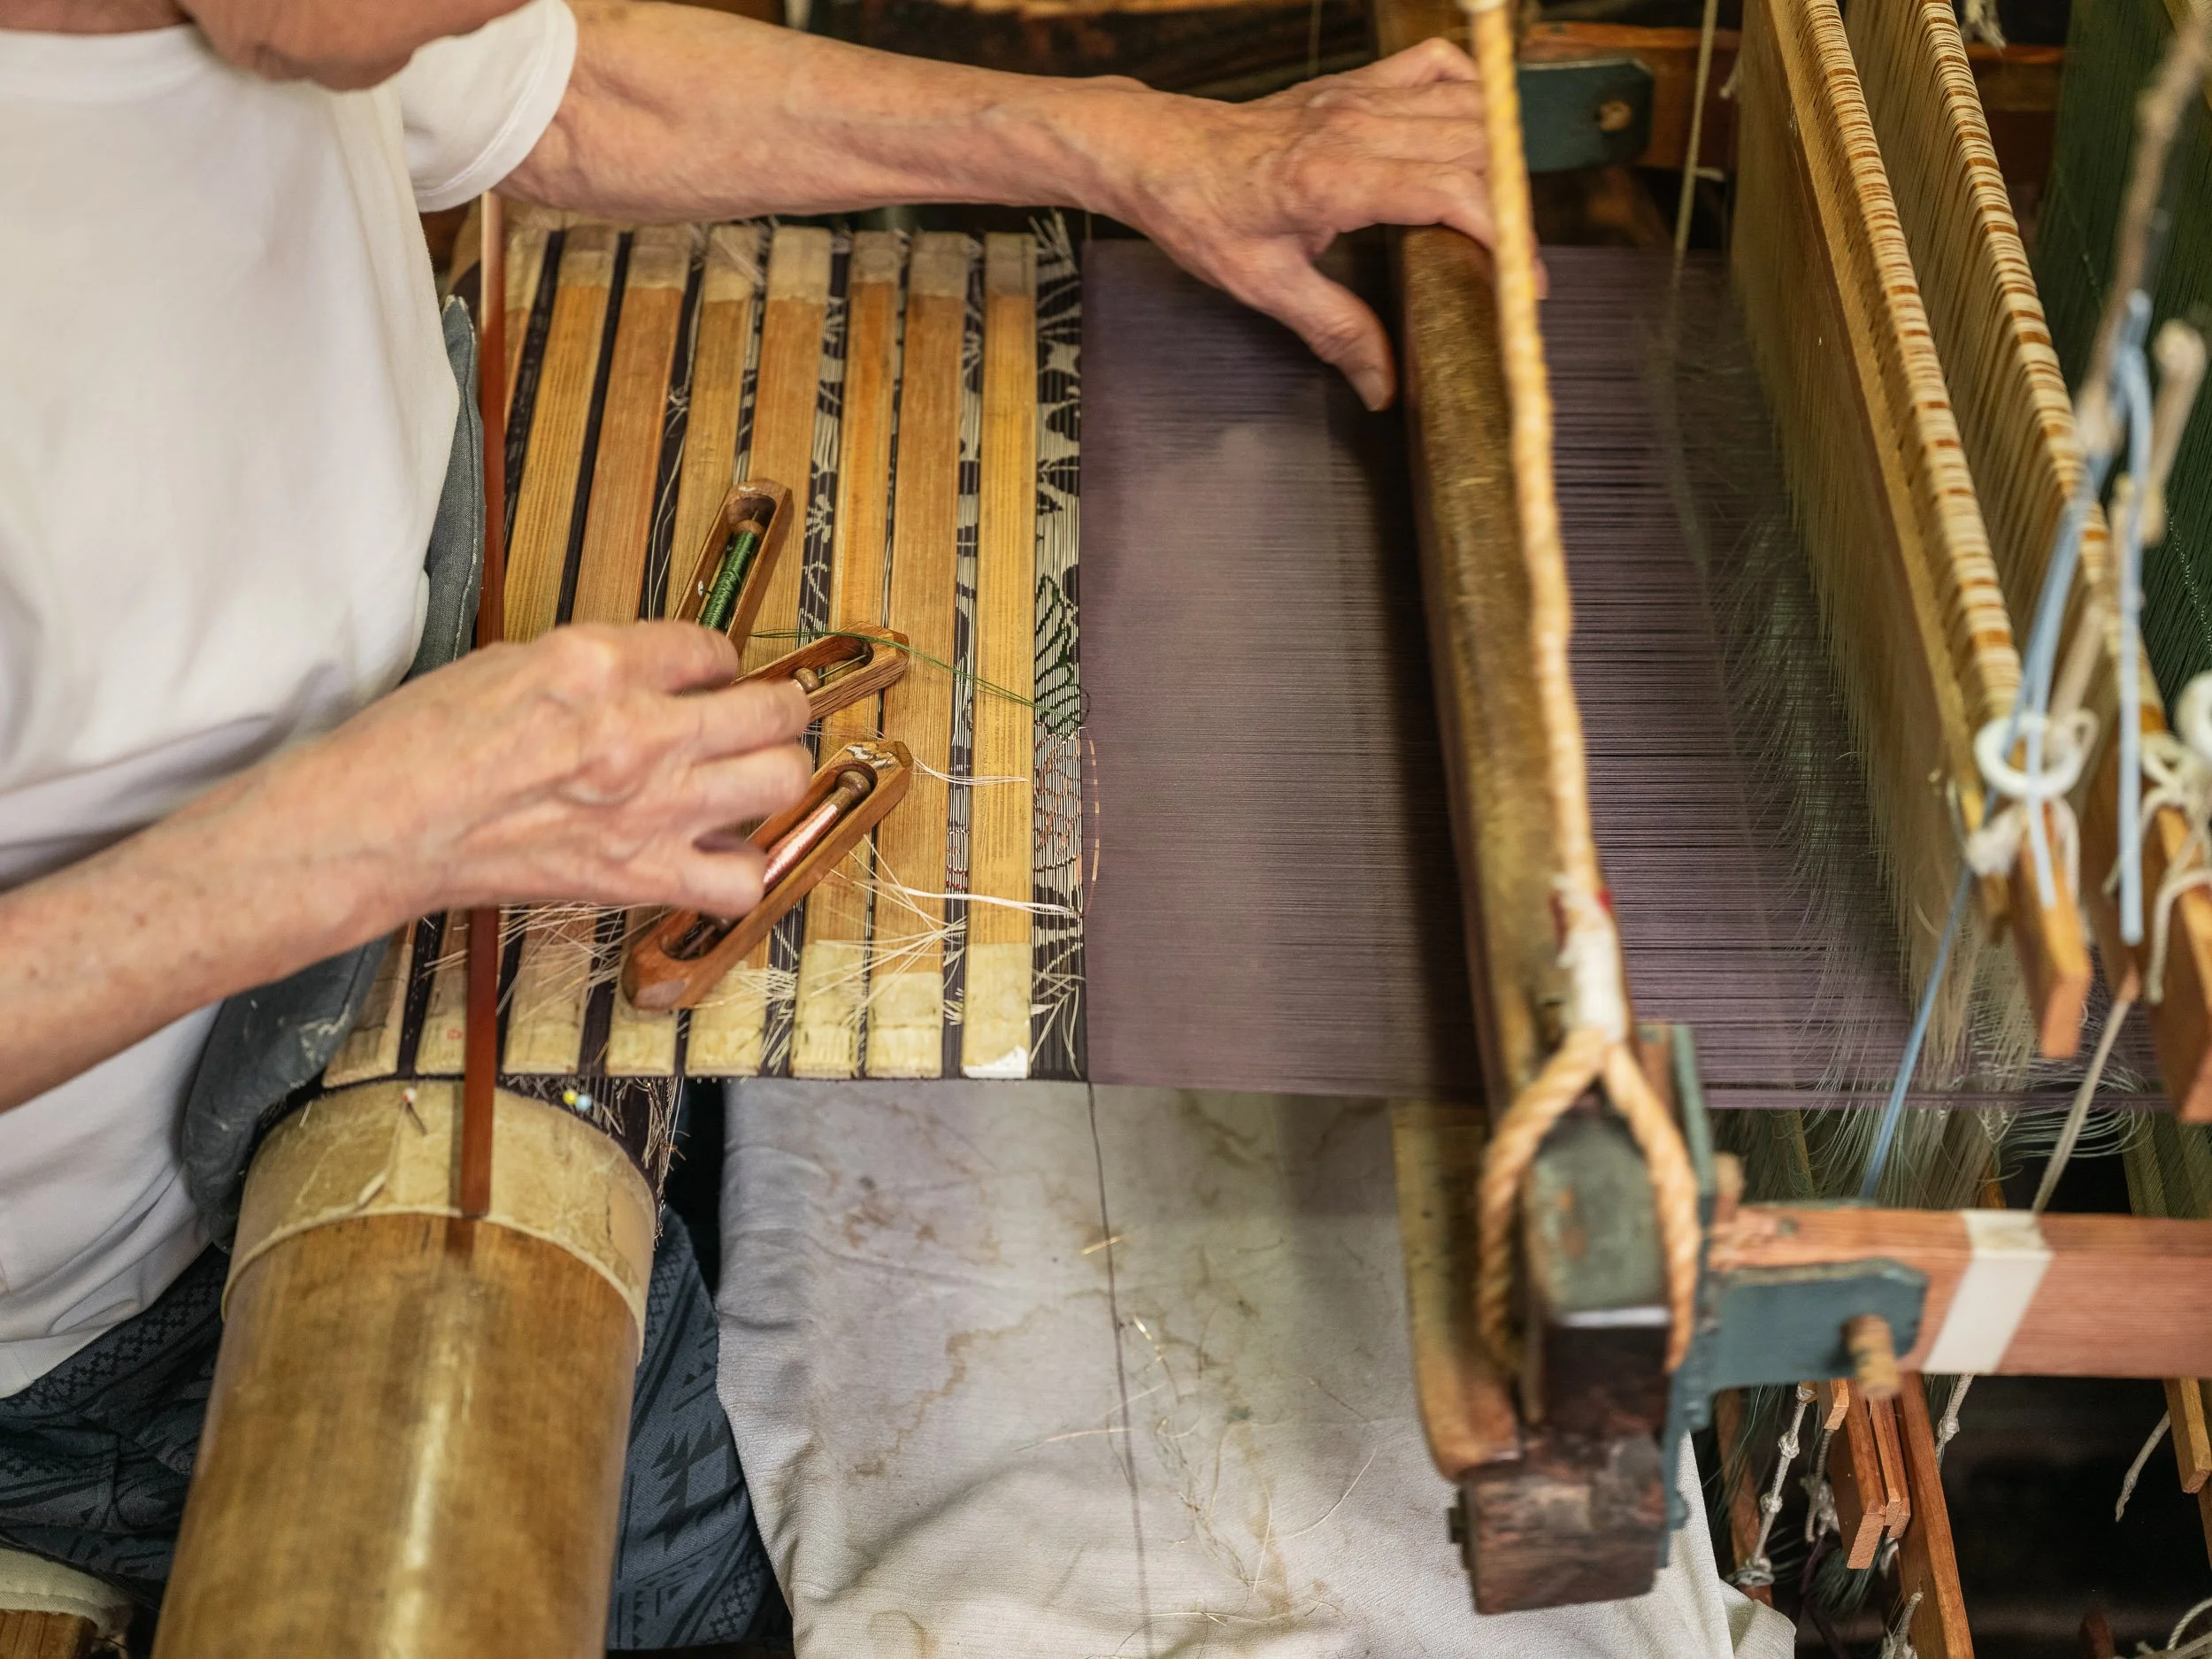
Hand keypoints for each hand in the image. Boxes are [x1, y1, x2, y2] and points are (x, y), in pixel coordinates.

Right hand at [284, 621, 812, 921]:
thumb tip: (649, 676)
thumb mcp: (512, 661)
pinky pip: (741, 880)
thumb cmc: (421, 742)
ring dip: (776, 772)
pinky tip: (719, 852)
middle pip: (772, 710)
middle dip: (778, 707)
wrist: (381, 827)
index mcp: (601, 663)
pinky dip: (743, 868)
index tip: (713, 673)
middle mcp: (641, 731)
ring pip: (781, 780)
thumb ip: (596, 668)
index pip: (709, 646)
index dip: (718, 659)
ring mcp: (652, 808)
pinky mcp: (641, 875)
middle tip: (766, 714)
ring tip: (755, 774)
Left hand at [1091, 41, 1492, 410]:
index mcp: (1330, 177)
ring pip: (1467, 105)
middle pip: (1473, 148)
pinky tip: (1473, 136)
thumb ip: (1334, 331)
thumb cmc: (1202, 211)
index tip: (1523, 283)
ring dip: (1498, 158)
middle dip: (1510, 208)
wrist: (1160, 152)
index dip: (1501, 235)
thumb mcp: (1262, 285)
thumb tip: (1383, 386)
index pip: (1448, 190)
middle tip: (1515, 265)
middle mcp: (1353, 124)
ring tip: (1502, 215)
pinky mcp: (1357, 82)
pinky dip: (1471, 92)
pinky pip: (1436, 65)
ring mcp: (1358, 95)